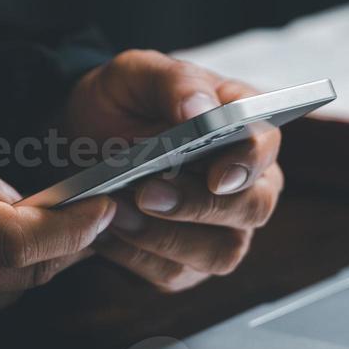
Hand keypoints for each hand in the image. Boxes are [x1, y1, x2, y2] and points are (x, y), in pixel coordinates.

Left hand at [61, 50, 282, 292]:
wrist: (82, 138)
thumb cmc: (124, 102)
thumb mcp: (137, 74)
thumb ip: (175, 83)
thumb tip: (201, 111)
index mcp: (245, 126)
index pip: (266, 145)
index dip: (248, 163)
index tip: (215, 174)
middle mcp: (247, 182)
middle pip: (253, 207)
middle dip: (199, 206)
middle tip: (146, 192)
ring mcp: (223, 226)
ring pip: (221, 252)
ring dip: (166, 238)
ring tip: (117, 213)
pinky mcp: (188, 261)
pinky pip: (175, 274)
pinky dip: (138, 257)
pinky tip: (107, 234)